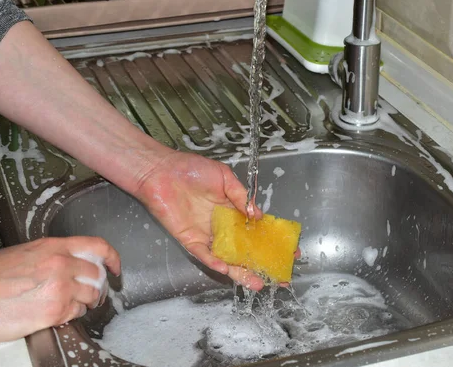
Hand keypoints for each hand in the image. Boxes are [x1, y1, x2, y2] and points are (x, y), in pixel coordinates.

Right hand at [0, 237, 119, 343]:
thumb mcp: (25, 252)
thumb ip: (52, 253)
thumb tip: (70, 259)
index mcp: (54, 247)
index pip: (97, 247)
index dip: (112, 257)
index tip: (116, 266)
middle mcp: (61, 265)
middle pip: (98, 275)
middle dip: (98, 285)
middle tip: (93, 292)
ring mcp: (61, 289)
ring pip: (92, 295)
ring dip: (87, 301)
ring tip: (74, 303)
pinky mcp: (55, 312)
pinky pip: (78, 313)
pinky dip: (73, 314)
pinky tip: (59, 312)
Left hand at [134, 151, 269, 290]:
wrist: (163, 171)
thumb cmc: (192, 169)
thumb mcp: (224, 178)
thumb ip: (241, 197)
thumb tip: (258, 216)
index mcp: (233, 212)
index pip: (256, 232)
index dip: (271, 242)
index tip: (289, 252)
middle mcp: (222, 228)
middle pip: (245, 251)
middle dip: (261, 265)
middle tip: (279, 277)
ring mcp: (207, 236)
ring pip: (227, 259)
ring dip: (241, 272)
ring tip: (257, 284)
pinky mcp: (190, 240)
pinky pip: (204, 255)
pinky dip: (214, 262)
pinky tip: (226, 269)